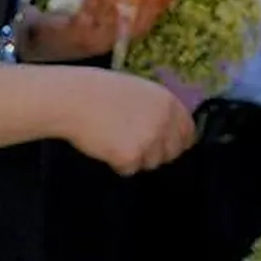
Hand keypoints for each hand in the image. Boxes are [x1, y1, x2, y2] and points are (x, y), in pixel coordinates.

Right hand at [59, 68, 195, 175]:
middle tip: (134, 145)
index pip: (187, 131)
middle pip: (172, 152)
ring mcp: (150, 140)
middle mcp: (164, 121)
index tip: (165, 146)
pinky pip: (130, 170)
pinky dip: (117, 164)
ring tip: (114, 139)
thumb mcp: (138, 91)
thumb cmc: (99, 92)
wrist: (73, 99)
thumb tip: (169, 131)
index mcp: (168, 102)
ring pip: (151, 163)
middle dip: (156, 153)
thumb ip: (158, 109)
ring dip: (136, 158)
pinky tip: (105, 145)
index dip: (176, 141)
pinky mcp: (132, 156)